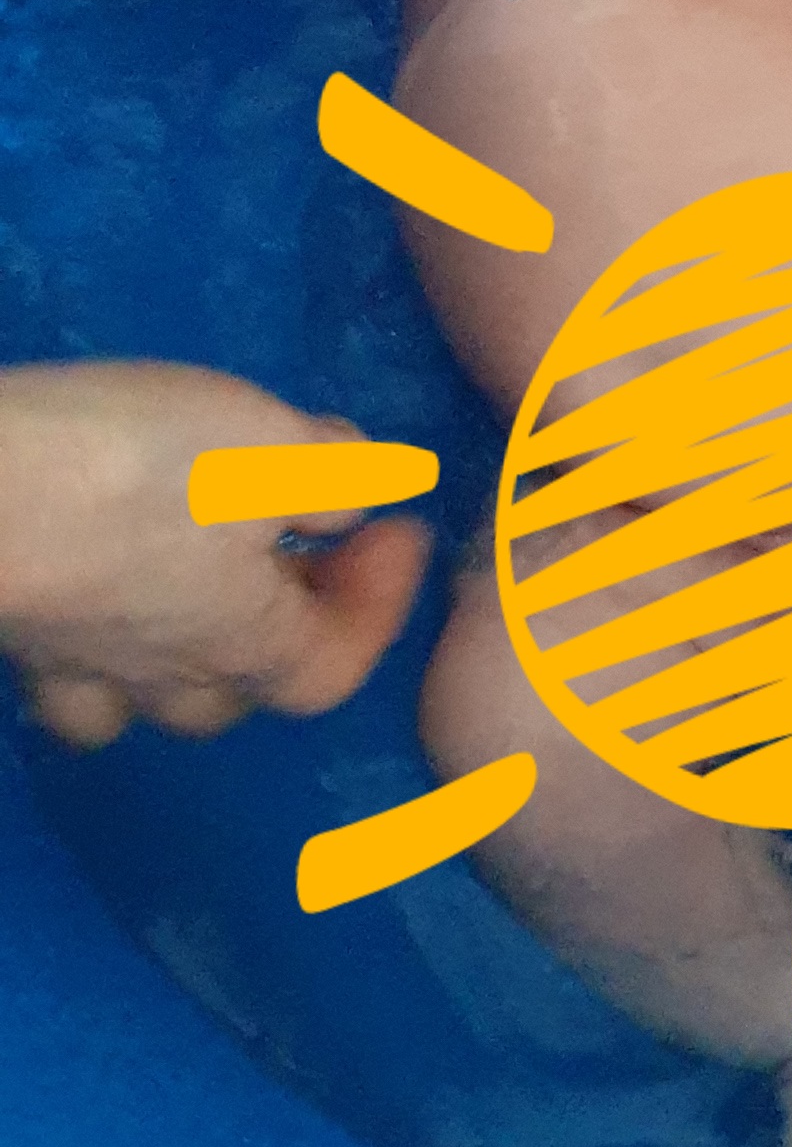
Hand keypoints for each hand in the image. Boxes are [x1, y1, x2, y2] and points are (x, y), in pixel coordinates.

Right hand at [0, 361, 431, 746]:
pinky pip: (65, 671)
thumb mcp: (265, 447)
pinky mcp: (12, 632)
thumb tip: (371, 491)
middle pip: (240, 694)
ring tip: (202, 584)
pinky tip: (97, 601)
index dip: (380, 606)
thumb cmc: (131, 469)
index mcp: (243, 640)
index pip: (334, 665)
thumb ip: (331, 472)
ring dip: (187, 655)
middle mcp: (159, 674)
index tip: (398, 529)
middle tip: (308, 551)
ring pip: (143, 699)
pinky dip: (94, 650)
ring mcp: (74, 664)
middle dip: (283, 633)